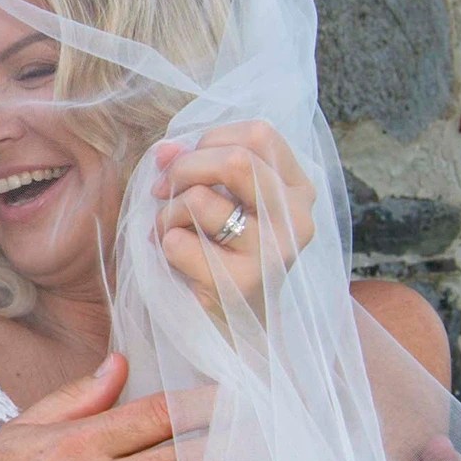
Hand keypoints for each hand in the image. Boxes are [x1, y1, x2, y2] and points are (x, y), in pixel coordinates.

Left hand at [151, 120, 316, 315]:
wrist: (240, 325)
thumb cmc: (225, 252)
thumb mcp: (224, 201)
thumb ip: (199, 166)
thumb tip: (164, 150)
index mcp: (298, 189)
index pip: (259, 134)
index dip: (211, 140)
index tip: (186, 162)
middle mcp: (297, 219)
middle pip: (236, 160)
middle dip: (184, 168)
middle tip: (162, 189)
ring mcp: (274, 253)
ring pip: (201, 200)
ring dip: (168, 212)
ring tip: (168, 229)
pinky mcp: (242, 284)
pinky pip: (179, 243)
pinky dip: (164, 244)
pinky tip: (176, 259)